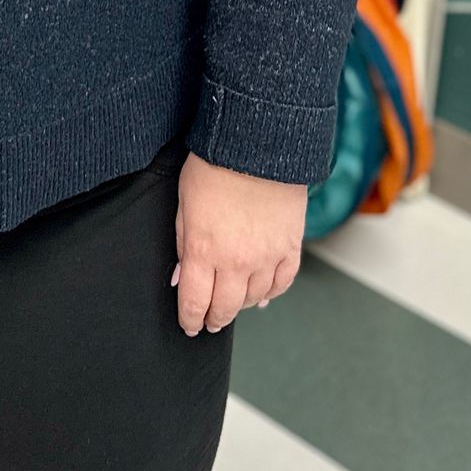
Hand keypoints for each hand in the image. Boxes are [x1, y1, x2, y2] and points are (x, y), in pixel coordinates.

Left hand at [172, 152, 305, 335]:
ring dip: (240, 305)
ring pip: (253, 299)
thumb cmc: (214, 166)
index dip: (190, 319)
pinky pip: (282, 283)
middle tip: (209, 322)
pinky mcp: (290, 247)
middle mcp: (236, 261)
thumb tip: (179, 278)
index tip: (189, 325)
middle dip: (213, 318)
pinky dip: (271, 293)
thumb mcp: (183, 204)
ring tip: (232, 304)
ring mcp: (266, 257)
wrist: (257, 144)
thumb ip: (182, 243)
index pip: (194, 302)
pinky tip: (261, 295)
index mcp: (203, 251)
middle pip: (224, 308)